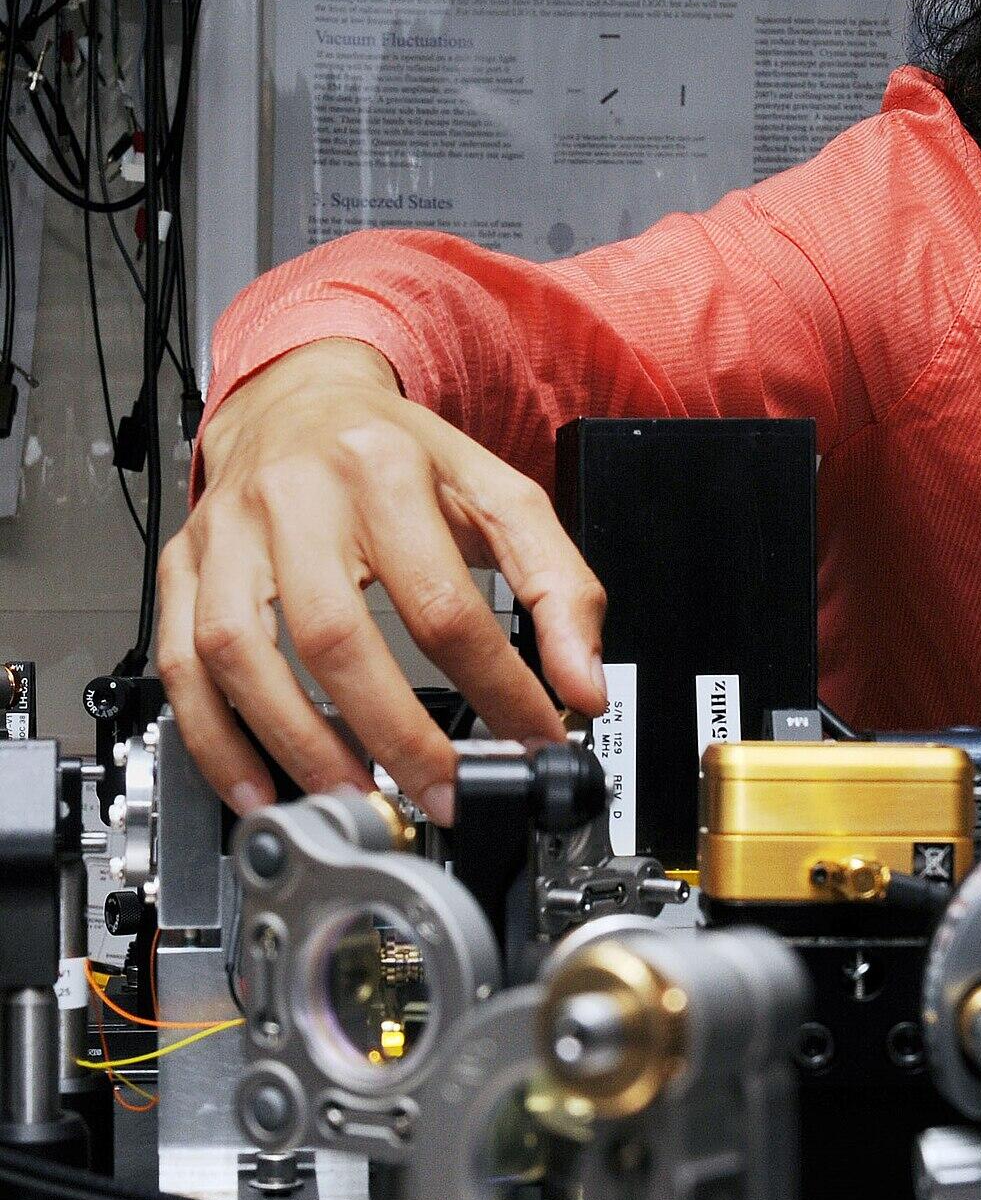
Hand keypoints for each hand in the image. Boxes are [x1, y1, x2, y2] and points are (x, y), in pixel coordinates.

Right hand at [157, 339, 608, 822]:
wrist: (300, 400)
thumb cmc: (401, 455)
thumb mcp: (499, 495)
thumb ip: (559, 585)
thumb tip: (583, 684)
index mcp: (383, 472)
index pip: (444, 603)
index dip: (496, 685)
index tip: (531, 737)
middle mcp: (294, 498)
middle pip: (333, 634)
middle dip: (393, 734)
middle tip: (442, 792)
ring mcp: (226, 533)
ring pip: (239, 654)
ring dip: (296, 745)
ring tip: (355, 799)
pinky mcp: (183, 564)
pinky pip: (178, 662)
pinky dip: (215, 738)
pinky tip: (258, 786)